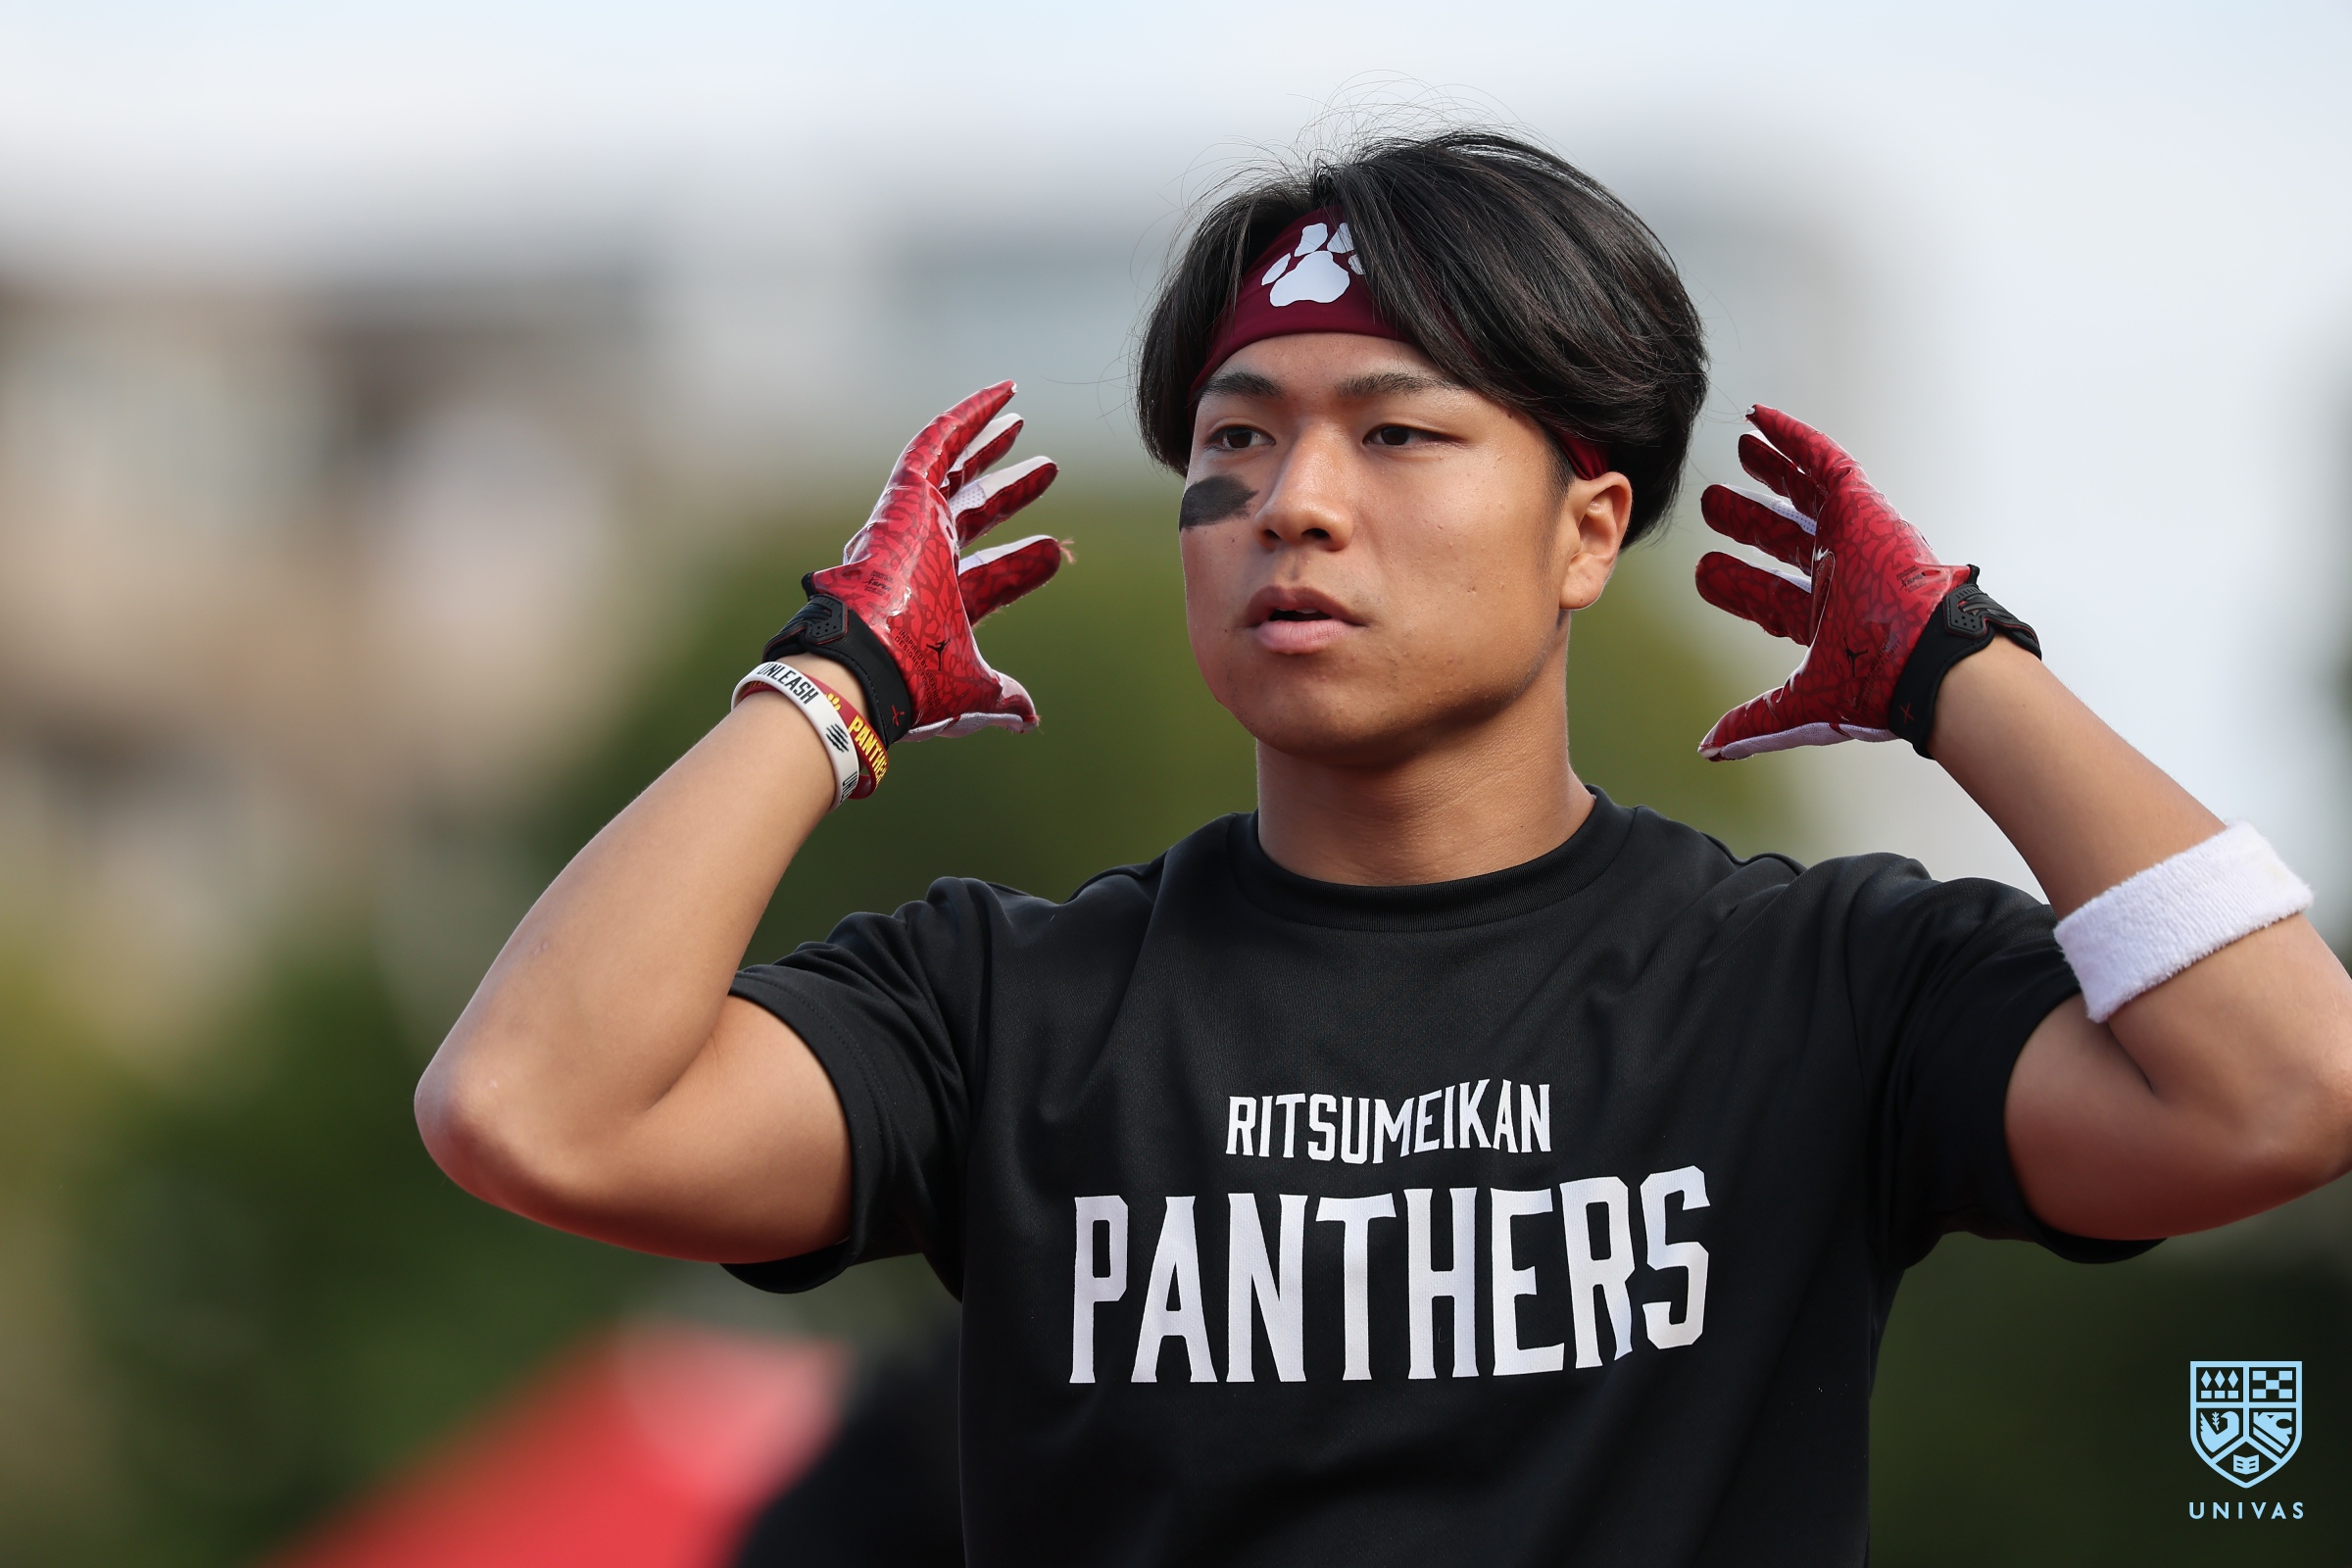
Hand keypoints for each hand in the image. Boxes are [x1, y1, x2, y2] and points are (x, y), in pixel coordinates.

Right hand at [786, 382, 1066, 740]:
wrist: (869, 664)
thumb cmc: (914, 682)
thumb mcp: (969, 692)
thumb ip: (1000, 700)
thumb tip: (1027, 719)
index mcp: (941, 601)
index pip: (990, 574)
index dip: (1024, 563)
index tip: (1056, 554)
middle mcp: (926, 559)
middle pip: (973, 513)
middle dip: (1009, 491)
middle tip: (1047, 470)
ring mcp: (914, 525)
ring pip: (954, 472)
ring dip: (989, 446)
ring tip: (1021, 423)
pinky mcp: (905, 497)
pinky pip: (937, 443)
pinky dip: (969, 417)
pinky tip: (1002, 395)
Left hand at [1692, 406, 1969, 759]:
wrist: (1927, 662)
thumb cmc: (1877, 688)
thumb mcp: (1803, 705)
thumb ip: (1754, 723)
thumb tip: (1708, 749)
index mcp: (1828, 622)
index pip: (1771, 597)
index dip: (1735, 584)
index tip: (1703, 573)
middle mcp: (1841, 577)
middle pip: (1785, 542)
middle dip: (1748, 523)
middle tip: (1712, 505)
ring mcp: (1854, 541)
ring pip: (1804, 498)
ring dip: (1770, 475)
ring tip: (1739, 453)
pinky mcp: (1865, 509)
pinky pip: (1826, 463)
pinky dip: (1794, 440)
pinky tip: (1762, 419)